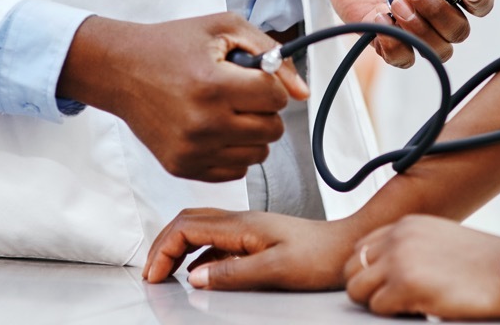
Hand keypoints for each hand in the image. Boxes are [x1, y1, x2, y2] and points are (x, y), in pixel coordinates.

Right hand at [57, 13, 308, 182]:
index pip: (276, 98)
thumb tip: (302, 92)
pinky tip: (216, 129)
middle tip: (241, 93)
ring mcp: (192, 150)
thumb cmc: (172, 44)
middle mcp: (203, 123)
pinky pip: (235, 170)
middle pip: (272, 130)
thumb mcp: (224, 28)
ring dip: (253, 132)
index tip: (251, 76)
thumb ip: (271, 52)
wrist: (121, 70)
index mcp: (213, 85)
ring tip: (229, 111)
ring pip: (258, 154)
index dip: (270, 83)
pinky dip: (234, 151)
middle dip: (264, 109)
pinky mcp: (182, 167)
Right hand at [143, 209, 360, 290]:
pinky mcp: (256, 239)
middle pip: (187, 222)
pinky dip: (197, 255)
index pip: (186, 227)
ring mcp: (248, 229)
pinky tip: (199, 273)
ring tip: (166, 272)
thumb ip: (232, 273)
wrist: (348, 248)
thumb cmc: (320, 257)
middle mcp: (241, 221)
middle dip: (162, 244)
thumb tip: (194, 278)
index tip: (153, 275)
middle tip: (151, 273)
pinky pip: (216, 242)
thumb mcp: (275, 269)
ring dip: (177, 248)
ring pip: (199, 229)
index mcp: (241, 225)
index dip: (162, 249)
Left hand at [325, 0, 493, 66]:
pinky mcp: (387, 35)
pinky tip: (379, 17)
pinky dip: (394, 45)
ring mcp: (414, 25)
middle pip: (458, 30)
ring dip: (419, 30)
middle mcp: (438, 8)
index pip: (482, 2)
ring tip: (395, 2)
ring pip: (436, 49)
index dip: (480, 1)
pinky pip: (401, 57)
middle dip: (438, 11)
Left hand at [344, 215, 499, 320]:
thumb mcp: (443, 240)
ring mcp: (400, 260)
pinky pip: (376, 307)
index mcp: (407, 225)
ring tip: (402, 306)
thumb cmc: (489, 263)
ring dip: (376, 302)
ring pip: (357, 289)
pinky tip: (416, 310)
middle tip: (391, 300)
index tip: (384, 284)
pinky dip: (391, 313)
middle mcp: (398, 237)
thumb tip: (393, 268)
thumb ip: (415, 247)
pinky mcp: (406, 285)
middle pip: (352, 267)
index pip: (362, 247)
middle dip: (366, 287)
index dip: (370, 270)